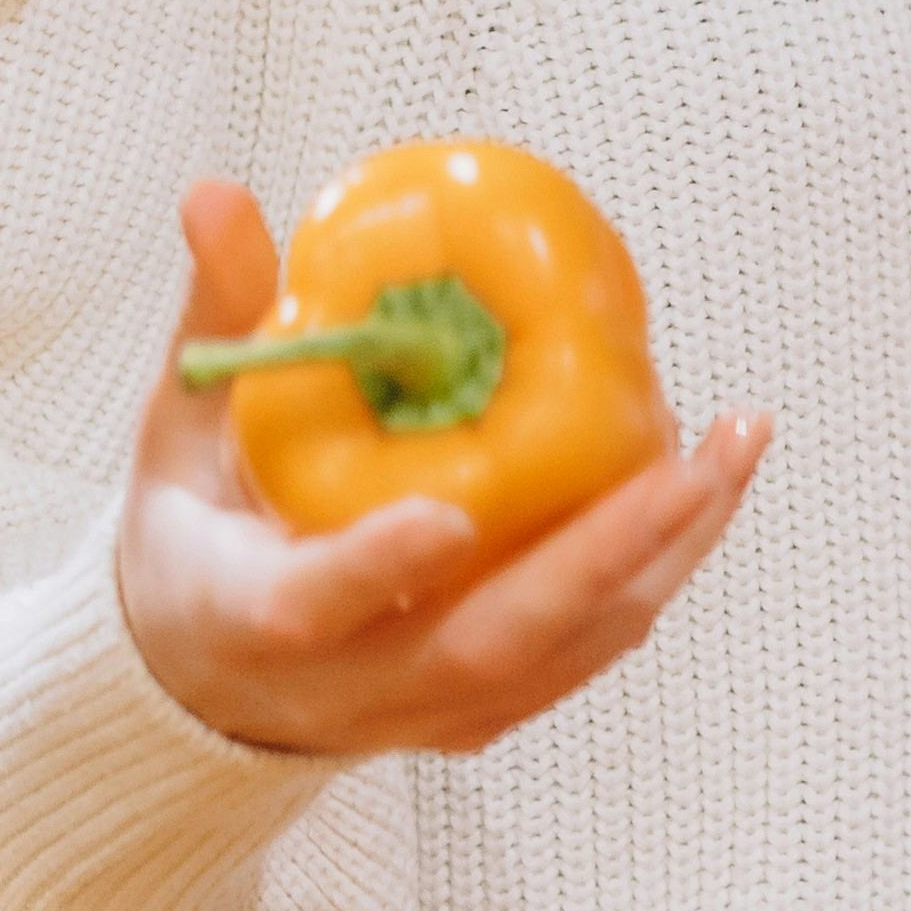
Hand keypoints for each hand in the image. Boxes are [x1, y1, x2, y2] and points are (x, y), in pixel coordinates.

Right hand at [117, 179, 763, 757]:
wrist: (201, 682)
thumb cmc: (192, 534)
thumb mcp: (177, 431)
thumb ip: (217, 320)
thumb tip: (219, 192)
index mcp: (243, 614)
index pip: (310, 604)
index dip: (378, 565)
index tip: (449, 513)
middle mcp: (343, 687)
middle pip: (486, 647)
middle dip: (598, 557)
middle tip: (690, 463)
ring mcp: (420, 713)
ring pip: (561, 654)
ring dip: (661, 554)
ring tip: (733, 446)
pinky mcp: (480, 717)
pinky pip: (585, 653)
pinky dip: (653, 571)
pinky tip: (704, 486)